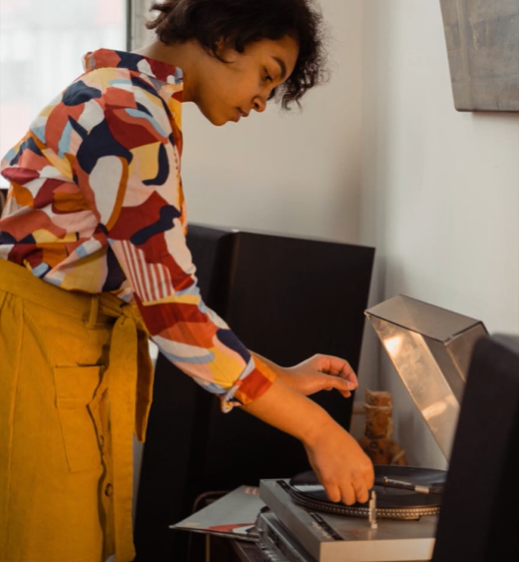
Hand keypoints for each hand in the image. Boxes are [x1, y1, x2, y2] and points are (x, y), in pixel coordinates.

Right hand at [242, 375, 372, 504]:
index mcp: (366, 465)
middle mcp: (357, 474)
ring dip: (344, 496)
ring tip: (338, 487)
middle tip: (347, 489)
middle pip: (361, 497)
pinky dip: (333, 495)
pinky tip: (330, 487)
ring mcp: (343, 479)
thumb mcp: (355, 451)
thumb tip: (357, 481)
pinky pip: (334, 498)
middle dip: (355, 494)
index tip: (355, 483)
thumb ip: (358, 468)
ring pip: (348, 500)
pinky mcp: (329, 482)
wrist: (321, 432)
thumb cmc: (336, 437)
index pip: (369, 486)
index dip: (361, 485)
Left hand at [279, 354, 357, 397]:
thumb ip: (338, 382)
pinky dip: (333, 385)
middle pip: (339, 370)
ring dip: (341, 384)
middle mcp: (320, 364)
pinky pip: (327, 380)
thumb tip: (351, 385)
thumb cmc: (299, 380)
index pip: (342, 364)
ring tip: (346, 394)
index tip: (353, 385)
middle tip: (351, 390)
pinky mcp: (313, 379)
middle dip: (346, 380)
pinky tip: (332, 390)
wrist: (284, 385)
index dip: (350, 374)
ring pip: (334, 376)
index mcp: (322, 360)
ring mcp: (317, 371)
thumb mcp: (321, 381)